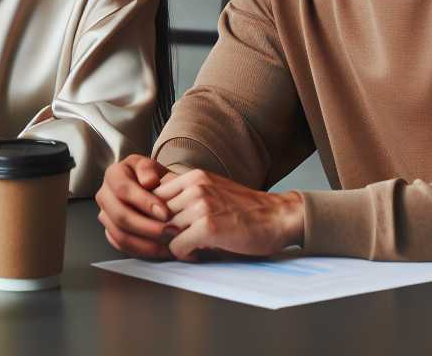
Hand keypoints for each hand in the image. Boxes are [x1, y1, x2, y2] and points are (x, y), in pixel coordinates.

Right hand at [97, 154, 181, 258]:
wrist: (150, 188)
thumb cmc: (152, 177)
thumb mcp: (152, 166)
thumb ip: (149, 170)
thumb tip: (148, 181)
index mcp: (113, 174)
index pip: (123, 189)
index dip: (144, 202)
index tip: (165, 213)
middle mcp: (104, 195)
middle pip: (120, 215)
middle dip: (148, 227)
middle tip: (171, 232)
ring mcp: (105, 215)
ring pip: (120, 235)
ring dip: (147, 243)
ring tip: (170, 244)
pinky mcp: (111, 232)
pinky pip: (123, 246)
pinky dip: (143, 251)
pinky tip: (162, 250)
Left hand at [154, 168, 303, 260]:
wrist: (277, 217)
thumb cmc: (245, 208)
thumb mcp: (213, 188)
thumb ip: (186, 193)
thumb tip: (156, 208)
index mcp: (194, 176)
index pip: (154, 194)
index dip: (156, 213)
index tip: (166, 225)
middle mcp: (195, 187)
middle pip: (156, 213)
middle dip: (162, 230)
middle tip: (175, 240)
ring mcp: (200, 206)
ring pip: (164, 230)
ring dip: (173, 242)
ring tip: (189, 246)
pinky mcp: (207, 228)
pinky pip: (176, 246)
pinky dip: (183, 254)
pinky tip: (197, 253)